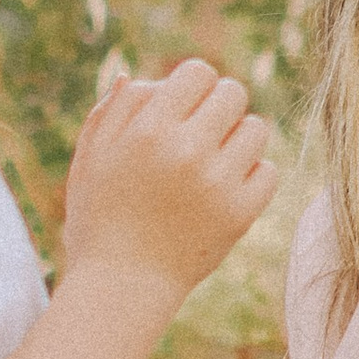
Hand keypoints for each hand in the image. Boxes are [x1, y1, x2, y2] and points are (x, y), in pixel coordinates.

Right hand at [62, 57, 276, 301]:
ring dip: (238, 140)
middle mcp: (186, 150)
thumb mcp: (89, 159)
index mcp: (149, 128)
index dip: (193, 86)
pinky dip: (253, 177)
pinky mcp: (240, 213)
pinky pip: (269, 171)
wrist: (121, 287)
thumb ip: (110, 111)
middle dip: (219, 108)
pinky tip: (227, 189)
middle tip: (202, 134)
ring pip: (257, 128)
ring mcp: (218, 183)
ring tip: (215, 162)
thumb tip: (133, 74)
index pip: (199, 72)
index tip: (184, 109)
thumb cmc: (100, 218)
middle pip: (234, 93)